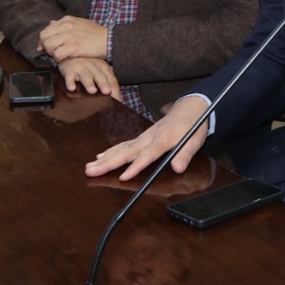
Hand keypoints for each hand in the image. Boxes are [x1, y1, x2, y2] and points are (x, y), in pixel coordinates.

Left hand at [39, 15, 109, 60]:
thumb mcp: (79, 23)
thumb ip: (65, 24)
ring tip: (59, 55)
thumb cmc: (95, 33)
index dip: (44, 40)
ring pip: (48, 45)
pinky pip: (57, 54)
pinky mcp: (73, 47)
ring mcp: (69, 36)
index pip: (47, 29)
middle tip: (52, 52)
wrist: (109, 40)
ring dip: (51, 52)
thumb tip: (51, 23)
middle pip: (44, 37)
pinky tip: (65, 58)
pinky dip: (58, 58)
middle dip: (45, 46)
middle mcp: (66, 26)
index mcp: (67, 20)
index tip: (46, 47)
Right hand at [59, 57, 121, 98]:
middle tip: (107, 92)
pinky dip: (70, 82)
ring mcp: (81, 67)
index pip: (111, 79)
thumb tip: (116, 99)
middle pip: (99, 76)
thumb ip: (107, 82)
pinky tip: (72, 88)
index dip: (115, 90)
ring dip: (89, 83)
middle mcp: (93, 66)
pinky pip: (69, 77)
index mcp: (103, 66)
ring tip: (92, 91)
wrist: (70, 55)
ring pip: (86, 76)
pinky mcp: (69, 70)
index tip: (117, 100)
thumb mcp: (99, 71)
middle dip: (103, 84)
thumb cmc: (87, 66)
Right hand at [86, 94, 209, 179]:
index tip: (123, 176)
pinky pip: (123, 145)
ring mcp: (144, 136)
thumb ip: (185, 155)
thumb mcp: (195, 141)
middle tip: (91, 171)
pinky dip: (110, 151)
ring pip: (121, 148)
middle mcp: (149, 137)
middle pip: (126, 152)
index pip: (147, 155)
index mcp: (163, 140)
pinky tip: (100, 157)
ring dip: (104, 158)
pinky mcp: (142, 137)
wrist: (190, 107)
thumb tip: (177, 168)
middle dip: (108, 163)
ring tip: (89, 167)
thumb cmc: (193, 126)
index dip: (135, 166)